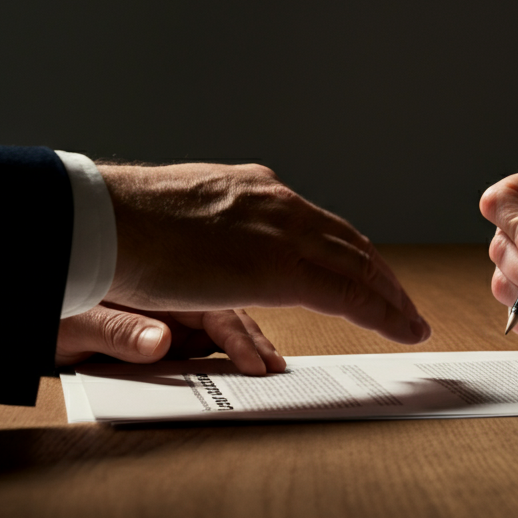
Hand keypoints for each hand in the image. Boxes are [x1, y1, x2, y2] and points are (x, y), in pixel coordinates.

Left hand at [55, 303, 285, 375]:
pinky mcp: (160, 335)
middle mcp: (169, 297)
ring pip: (218, 329)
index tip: (257, 364)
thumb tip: (159, 344)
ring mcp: (168, 316)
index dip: (238, 338)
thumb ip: (117, 331)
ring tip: (269, 370)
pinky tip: (241, 369)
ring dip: (243, 349)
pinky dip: (221, 357)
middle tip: (277, 369)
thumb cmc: (49, 312)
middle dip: (252, 343)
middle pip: (226, 315)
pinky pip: (198, 346)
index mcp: (156, 284)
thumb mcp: (77, 321)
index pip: (212, 309)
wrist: (28, 316)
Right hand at [100, 162, 429, 344]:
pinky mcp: (282, 269)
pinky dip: (383, 312)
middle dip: (380, 275)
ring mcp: (284, 232)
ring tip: (411, 320)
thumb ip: (214, 229)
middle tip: (402, 301)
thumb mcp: (184, 215)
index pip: (319, 225)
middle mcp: (279, 203)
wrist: (105, 221)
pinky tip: (401, 327)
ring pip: (360, 267)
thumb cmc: (124, 225)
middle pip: (349, 243)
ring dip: (391, 297)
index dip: (348, 252)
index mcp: (256, 189)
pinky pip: (350, 295)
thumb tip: (219, 245)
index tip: (366, 273)